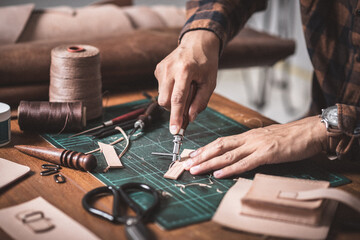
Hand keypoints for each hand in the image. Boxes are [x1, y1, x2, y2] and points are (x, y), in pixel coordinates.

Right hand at [154, 30, 219, 133]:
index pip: (177, 99)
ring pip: (162, 97)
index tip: (175, 131)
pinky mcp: (158, 69)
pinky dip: (170, 92)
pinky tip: (179, 83)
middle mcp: (170, 69)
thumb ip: (200, 102)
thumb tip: (190, 118)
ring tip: (186, 89)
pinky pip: (161, 89)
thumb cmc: (206, 63)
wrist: (196, 43)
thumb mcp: (210, 83)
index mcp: (185, 70)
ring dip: (173, 100)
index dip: (176, 117)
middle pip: (165, 101)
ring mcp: (162, 68)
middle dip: (174, 110)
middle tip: (187, 106)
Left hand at [183, 116, 327, 177]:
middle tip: (186, 163)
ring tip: (196, 169)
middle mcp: (249, 139)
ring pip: (228, 154)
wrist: (309, 132)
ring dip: (210, 163)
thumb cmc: (289, 137)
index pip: (221, 141)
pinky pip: (246, 163)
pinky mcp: (268, 153)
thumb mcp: (266, 140)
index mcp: (248, 136)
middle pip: (220, 146)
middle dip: (201, 156)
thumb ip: (252, 147)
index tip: (192, 155)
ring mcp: (257, 145)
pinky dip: (231, 168)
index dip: (205, 148)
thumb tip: (239, 155)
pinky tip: (219, 173)